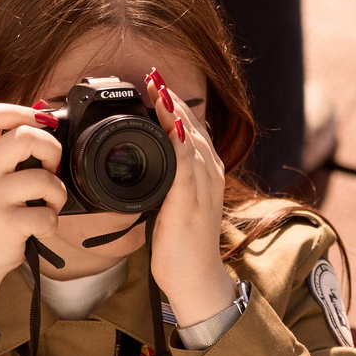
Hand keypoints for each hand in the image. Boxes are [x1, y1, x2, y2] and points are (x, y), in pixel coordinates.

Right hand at [0, 102, 66, 324]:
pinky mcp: (6, 224)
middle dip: (51, 149)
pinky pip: (47, 216)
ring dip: (57, 193)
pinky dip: (52, 223)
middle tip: (50, 167)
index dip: (22, 110)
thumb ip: (3, 154)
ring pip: (44, 179)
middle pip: (25, 136)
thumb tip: (44, 120)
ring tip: (48, 204)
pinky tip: (40, 227)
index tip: (41, 122)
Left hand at [142, 68, 235, 330]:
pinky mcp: (191, 201)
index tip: (153, 83)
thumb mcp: (172, 204)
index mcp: (206, 172)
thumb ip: (165, 181)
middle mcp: (210, 174)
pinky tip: (170, 124)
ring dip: (174, 111)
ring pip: (191, 137)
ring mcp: (204, 186)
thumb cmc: (182, 246)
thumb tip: (144, 164)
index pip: (192, 128)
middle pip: (194, 125)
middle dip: (172, 99)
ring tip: (156, 87)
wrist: (195, 280)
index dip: (173, 104)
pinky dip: (178, 140)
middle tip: (151, 75)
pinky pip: (186, 163)